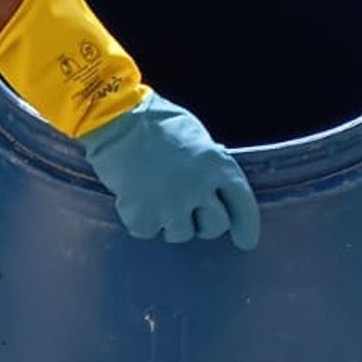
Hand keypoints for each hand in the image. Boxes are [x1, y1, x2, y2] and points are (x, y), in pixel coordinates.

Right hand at [82, 93, 259, 248]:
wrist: (115, 120)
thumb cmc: (156, 123)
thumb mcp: (197, 139)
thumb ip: (210, 168)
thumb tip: (214, 192)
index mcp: (217, 165)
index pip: (243, 205)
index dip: (247, 226)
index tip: (245, 242)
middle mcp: (199, 189)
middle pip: (214, 227)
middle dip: (204, 223)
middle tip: (187, 209)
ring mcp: (170, 206)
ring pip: (181, 234)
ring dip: (170, 221)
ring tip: (155, 194)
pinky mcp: (143, 217)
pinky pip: (149, 231)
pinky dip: (142, 219)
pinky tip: (136, 196)